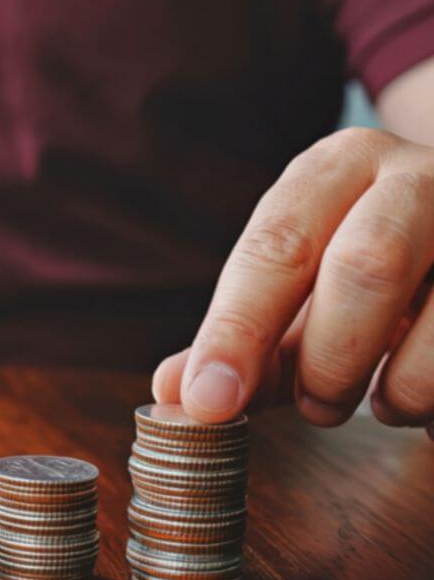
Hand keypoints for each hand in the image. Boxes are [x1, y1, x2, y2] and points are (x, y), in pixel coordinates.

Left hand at [153, 127, 433, 436]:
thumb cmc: (374, 266)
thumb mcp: (302, 289)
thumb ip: (241, 339)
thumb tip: (171, 393)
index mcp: (337, 168)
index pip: (274, 247)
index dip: (236, 331)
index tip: (207, 404)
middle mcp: (418, 175)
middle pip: (366, 268)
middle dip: (328, 361)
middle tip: (315, 410)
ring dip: (398, 388)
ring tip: (377, 404)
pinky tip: (423, 398)